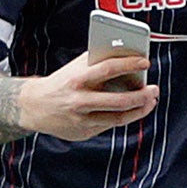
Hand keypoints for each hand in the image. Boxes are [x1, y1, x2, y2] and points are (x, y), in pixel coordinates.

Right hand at [17, 53, 158, 141]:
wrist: (32, 106)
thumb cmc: (62, 81)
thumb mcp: (77, 67)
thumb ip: (100, 61)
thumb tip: (130, 54)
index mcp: (77, 80)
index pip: (108, 69)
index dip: (129, 64)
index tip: (146, 62)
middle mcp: (79, 102)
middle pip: (118, 101)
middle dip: (141, 96)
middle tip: (154, 89)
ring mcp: (80, 120)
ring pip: (117, 119)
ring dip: (139, 110)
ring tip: (150, 101)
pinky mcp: (82, 133)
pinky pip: (109, 125)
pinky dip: (123, 117)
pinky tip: (132, 110)